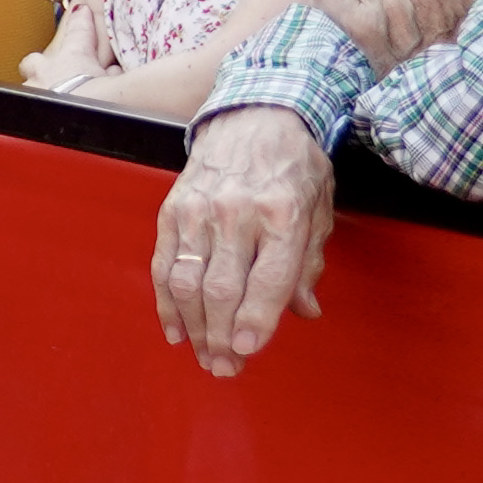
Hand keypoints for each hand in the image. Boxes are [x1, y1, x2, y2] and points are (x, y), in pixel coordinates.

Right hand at [154, 108, 337, 376]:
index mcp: (283, 212)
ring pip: (187, 282)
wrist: (252, 115)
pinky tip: (174, 330)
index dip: (258, 319)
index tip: (249, 349)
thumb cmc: (293, 165)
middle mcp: (237, 213)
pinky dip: (165, 303)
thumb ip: (310, 261)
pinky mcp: (172, 212)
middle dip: (222, 336)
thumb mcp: (320, 207)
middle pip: (222, 288)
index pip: (268, 277)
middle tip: (225, 367)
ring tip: (203, 356)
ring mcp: (198, 212)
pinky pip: (162, 266)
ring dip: (193, 327)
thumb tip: (304, 310)